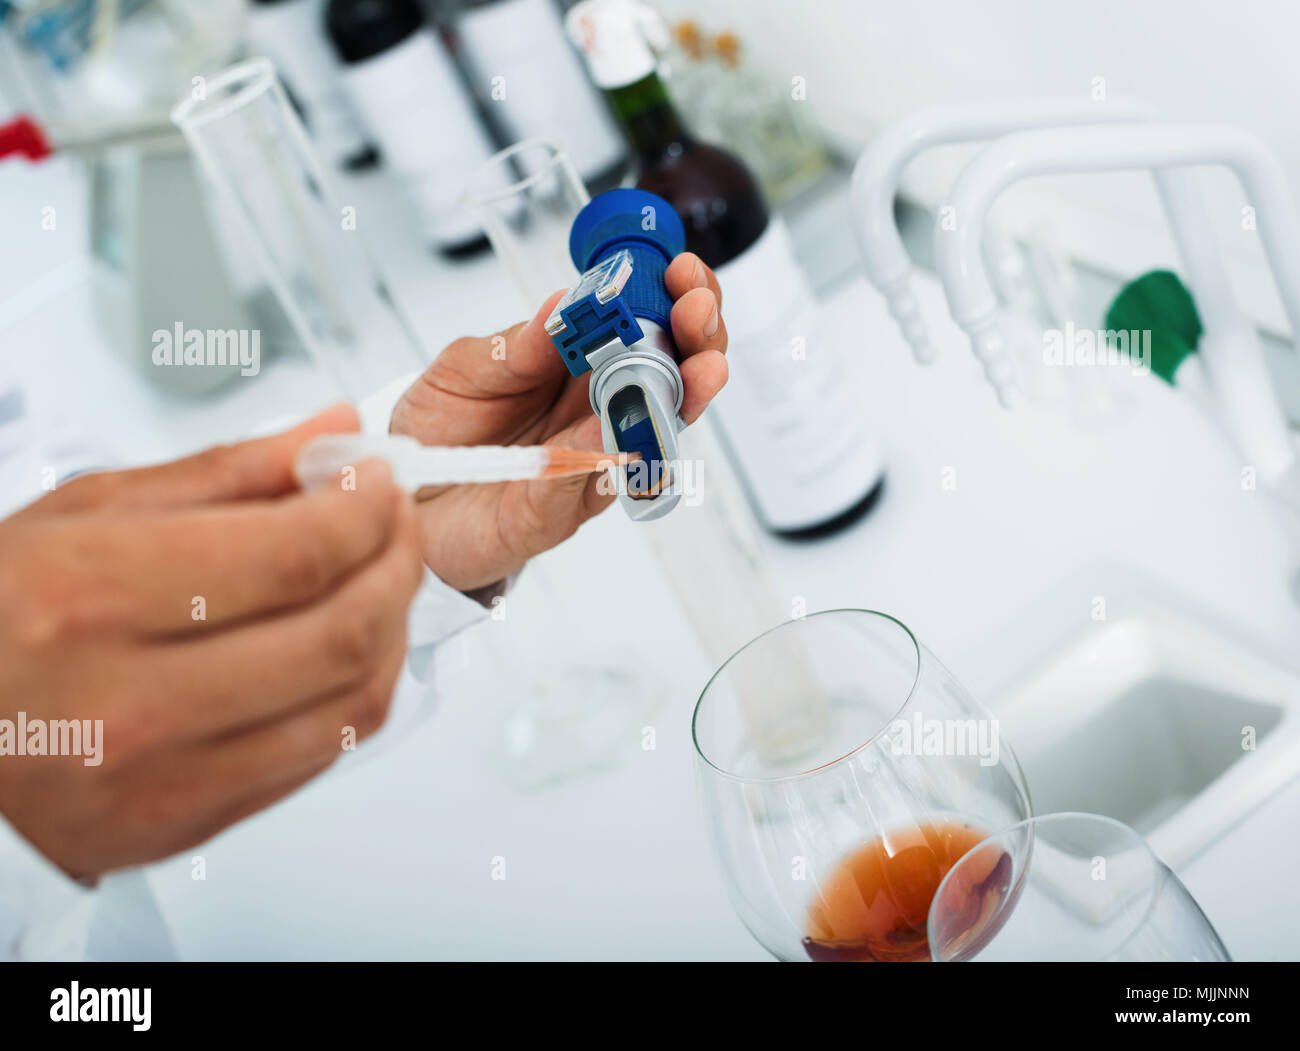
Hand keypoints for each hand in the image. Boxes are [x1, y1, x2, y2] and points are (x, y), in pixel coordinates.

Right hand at [0, 406, 422, 878]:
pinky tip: (350, 641)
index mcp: (90, 598)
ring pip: (353, 698)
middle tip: (396, 520)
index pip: (296, 553)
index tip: (376, 479)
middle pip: (342, 628)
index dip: (364, 508)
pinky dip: (362, 685)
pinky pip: (327, 752)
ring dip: (396, 625)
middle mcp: (131, 701)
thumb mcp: (82, 516)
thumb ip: (225, 472)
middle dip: (398, 559)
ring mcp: (166, 776)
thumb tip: (334, 432)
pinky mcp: (192, 823)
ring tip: (383, 575)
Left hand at [391, 252, 727, 590]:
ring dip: (685, 396)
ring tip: (698, 371)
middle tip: (698, 312)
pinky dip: (610, 458)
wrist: (404, 500)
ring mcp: (593, 457)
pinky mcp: (568, 508)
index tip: (680, 272)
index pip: (643, 319)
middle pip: (675, 371)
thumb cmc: (441, 431)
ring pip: (660, 429)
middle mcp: (598, 407)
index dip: (672, 292)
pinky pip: (597, 484)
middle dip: (700, 337)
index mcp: (577, 361)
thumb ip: (512, 348)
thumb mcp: (462, 371)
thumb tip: (564, 305)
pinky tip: (613, 435)